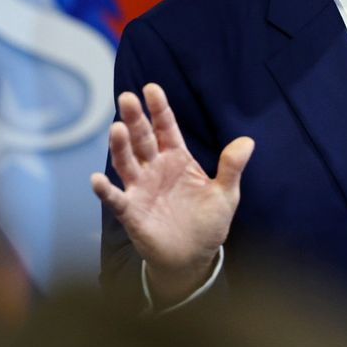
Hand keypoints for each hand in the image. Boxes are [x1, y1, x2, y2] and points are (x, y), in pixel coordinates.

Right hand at [90, 84, 253, 304]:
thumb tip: (248, 141)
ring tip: (116, 128)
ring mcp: (140, 188)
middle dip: (135, 119)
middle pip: (143, 139)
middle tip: (127, 97)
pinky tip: (97, 179)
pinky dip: (105, 189)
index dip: (159, 108)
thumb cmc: (208, 222)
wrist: (194, 257)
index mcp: (177, 158)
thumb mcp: (226, 194)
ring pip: (126, 162)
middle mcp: (155, 168)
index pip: (166, 127)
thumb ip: (232, 167)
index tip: (151, 89)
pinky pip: (115, 198)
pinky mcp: (131, 211)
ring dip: (120, 146)